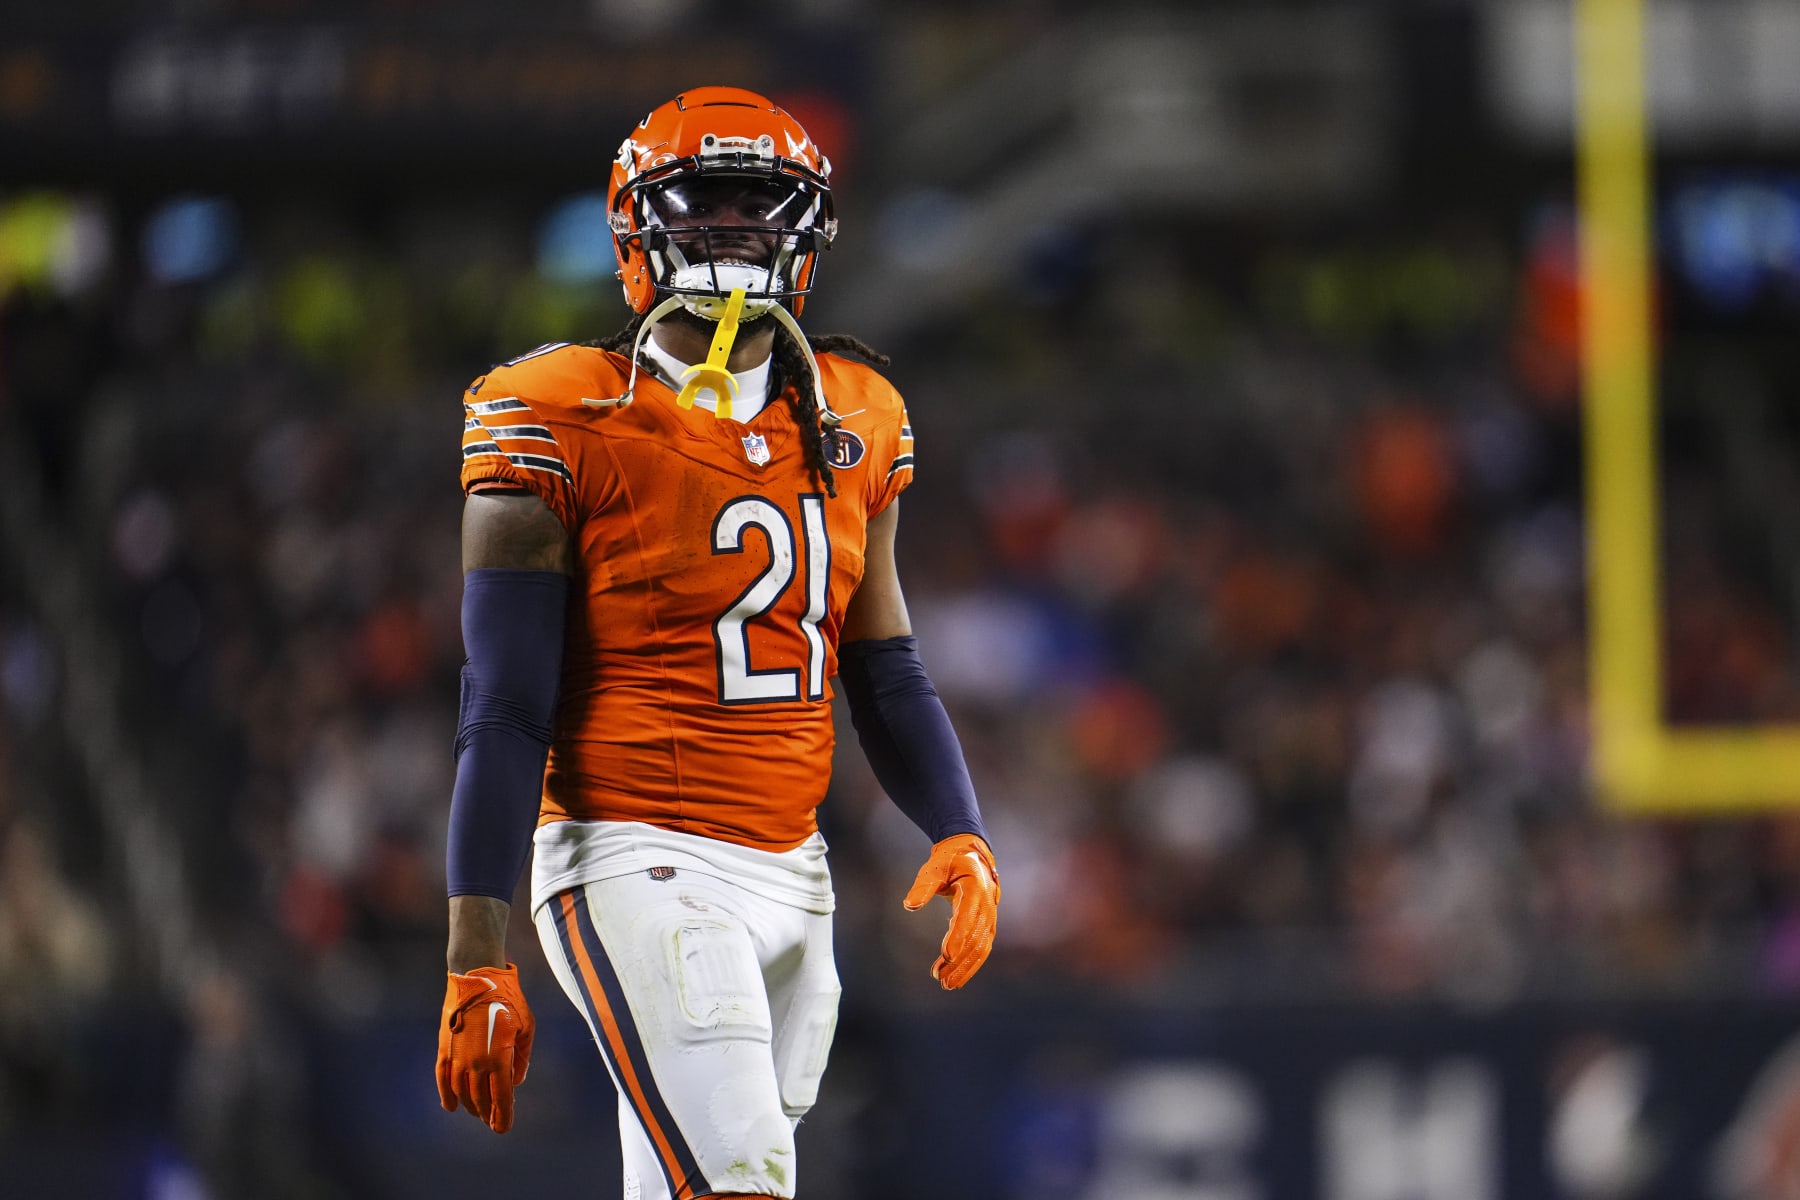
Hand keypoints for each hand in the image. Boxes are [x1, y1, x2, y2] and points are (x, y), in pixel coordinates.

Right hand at [436, 963, 534, 1132]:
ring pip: (461, 1093)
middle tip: (493, 1122)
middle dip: (488, 1114)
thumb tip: (515, 1081)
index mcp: (499, 1058)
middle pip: (480, 1099)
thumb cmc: (508, 999)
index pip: (501, 1098)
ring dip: (470, 1106)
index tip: (503, 1128)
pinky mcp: (444, 1048)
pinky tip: (451, 1107)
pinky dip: (446, 1094)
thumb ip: (521, 1058)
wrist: (476, 976)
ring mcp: (458, 1056)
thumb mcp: (526, 1027)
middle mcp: (476, 1062)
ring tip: (478, 1113)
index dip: (502, 1116)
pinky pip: (443, 1078)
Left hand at [903, 834, 999, 989]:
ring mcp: (989, 916)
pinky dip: (970, 964)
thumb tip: (910, 905)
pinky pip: (981, 948)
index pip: (967, 916)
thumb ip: (924, 886)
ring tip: (946, 983)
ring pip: (980, 947)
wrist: (971, 855)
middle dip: (959, 960)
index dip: (958, 936)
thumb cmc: (950, 861)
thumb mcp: (935, 867)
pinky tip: (955, 976)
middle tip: (940, 978)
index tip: (947, 955)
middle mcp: (986, 905)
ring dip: (965, 967)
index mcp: (975, 887)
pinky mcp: (986, 925)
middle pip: (975, 938)